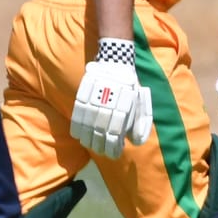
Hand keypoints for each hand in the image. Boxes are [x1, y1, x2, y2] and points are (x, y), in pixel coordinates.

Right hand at [71, 39, 152, 158]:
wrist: (115, 64)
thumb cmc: (129, 87)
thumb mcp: (140, 103)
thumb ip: (140, 123)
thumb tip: (135, 141)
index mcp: (122, 111)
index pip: (114, 137)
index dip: (113, 149)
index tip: (114, 153)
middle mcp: (106, 109)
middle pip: (99, 136)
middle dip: (101, 147)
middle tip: (103, 151)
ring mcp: (92, 104)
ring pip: (87, 129)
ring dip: (89, 141)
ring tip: (92, 146)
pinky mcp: (82, 98)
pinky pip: (76, 118)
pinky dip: (77, 130)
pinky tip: (80, 136)